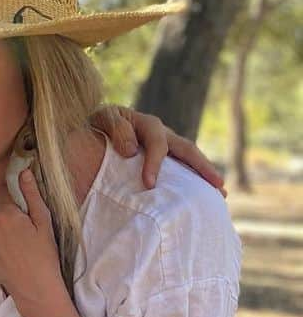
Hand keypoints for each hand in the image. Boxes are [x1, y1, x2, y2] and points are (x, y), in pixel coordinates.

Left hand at [0, 171, 64, 308]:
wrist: (34, 287)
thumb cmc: (44, 254)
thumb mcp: (43, 222)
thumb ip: (31, 195)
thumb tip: (24, 172)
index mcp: (4, 213)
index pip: (2, 191)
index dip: (11, 194)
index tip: (19, 202)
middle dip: (8, 215)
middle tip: (24, 231)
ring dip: (0, 229)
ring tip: (17, 245)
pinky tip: (8, 253)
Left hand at [92, 105, 224, 194]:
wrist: (95, 127)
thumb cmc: (98, 125)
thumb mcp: (102, 119)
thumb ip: (116, 129)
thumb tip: (131, 151)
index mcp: (147, 124)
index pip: (157, 144)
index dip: (155, 163)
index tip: (149, 184)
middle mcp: (162, 134)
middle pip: (187, 149)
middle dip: (203, 167)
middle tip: (218, 185)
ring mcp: (166, 145)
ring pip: (189, 159)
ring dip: (205, 176)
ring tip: (221, 194)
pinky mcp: (164, 157)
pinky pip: (182, 168)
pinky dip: (192, 181)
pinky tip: (201, 197)